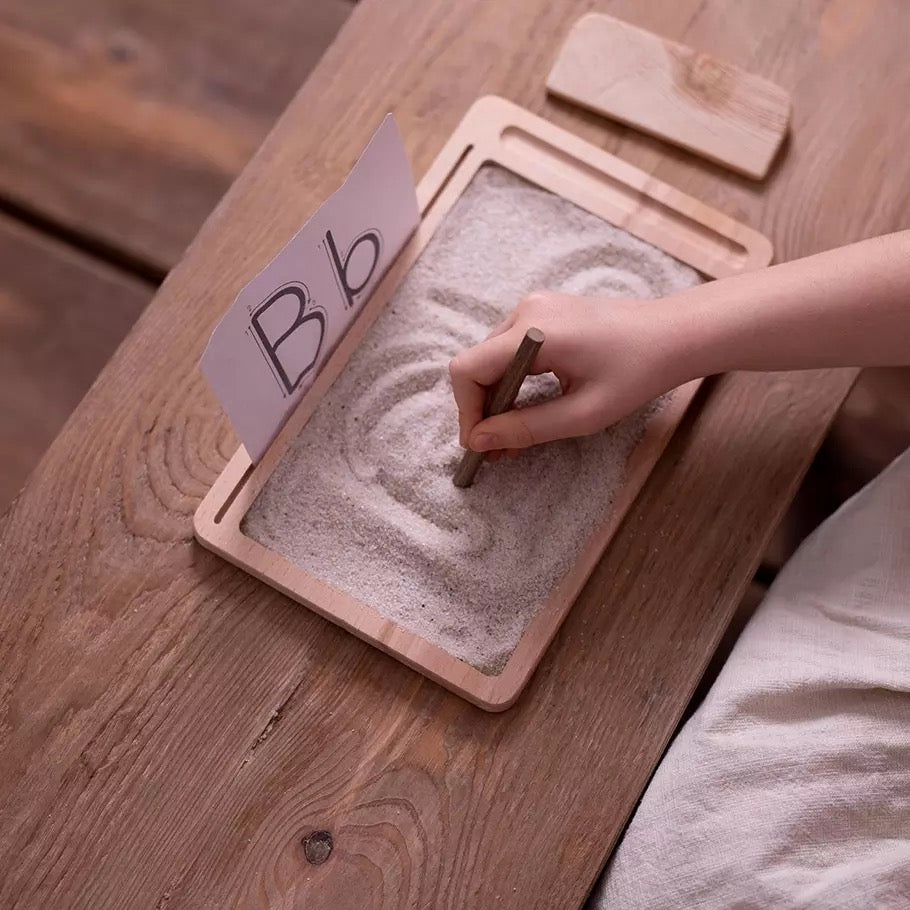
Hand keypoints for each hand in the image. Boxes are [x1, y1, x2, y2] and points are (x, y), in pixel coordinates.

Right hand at [448, 290, 685, 454]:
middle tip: (495, 450)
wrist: (676, 334)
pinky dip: (512, 382)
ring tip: (511, 436)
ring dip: (496, 398)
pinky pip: (511, 350)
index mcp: (533, 332)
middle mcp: (525, 312)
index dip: (466, 411)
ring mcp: (534, 308)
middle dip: (482, 410)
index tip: (479, 445)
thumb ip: (526, 428)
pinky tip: (526, 409)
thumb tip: (479, 441)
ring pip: (492, 359)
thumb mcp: (583, 413)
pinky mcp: (545, 313)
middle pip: (476, 365)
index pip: (468, 369)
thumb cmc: (637, 372)